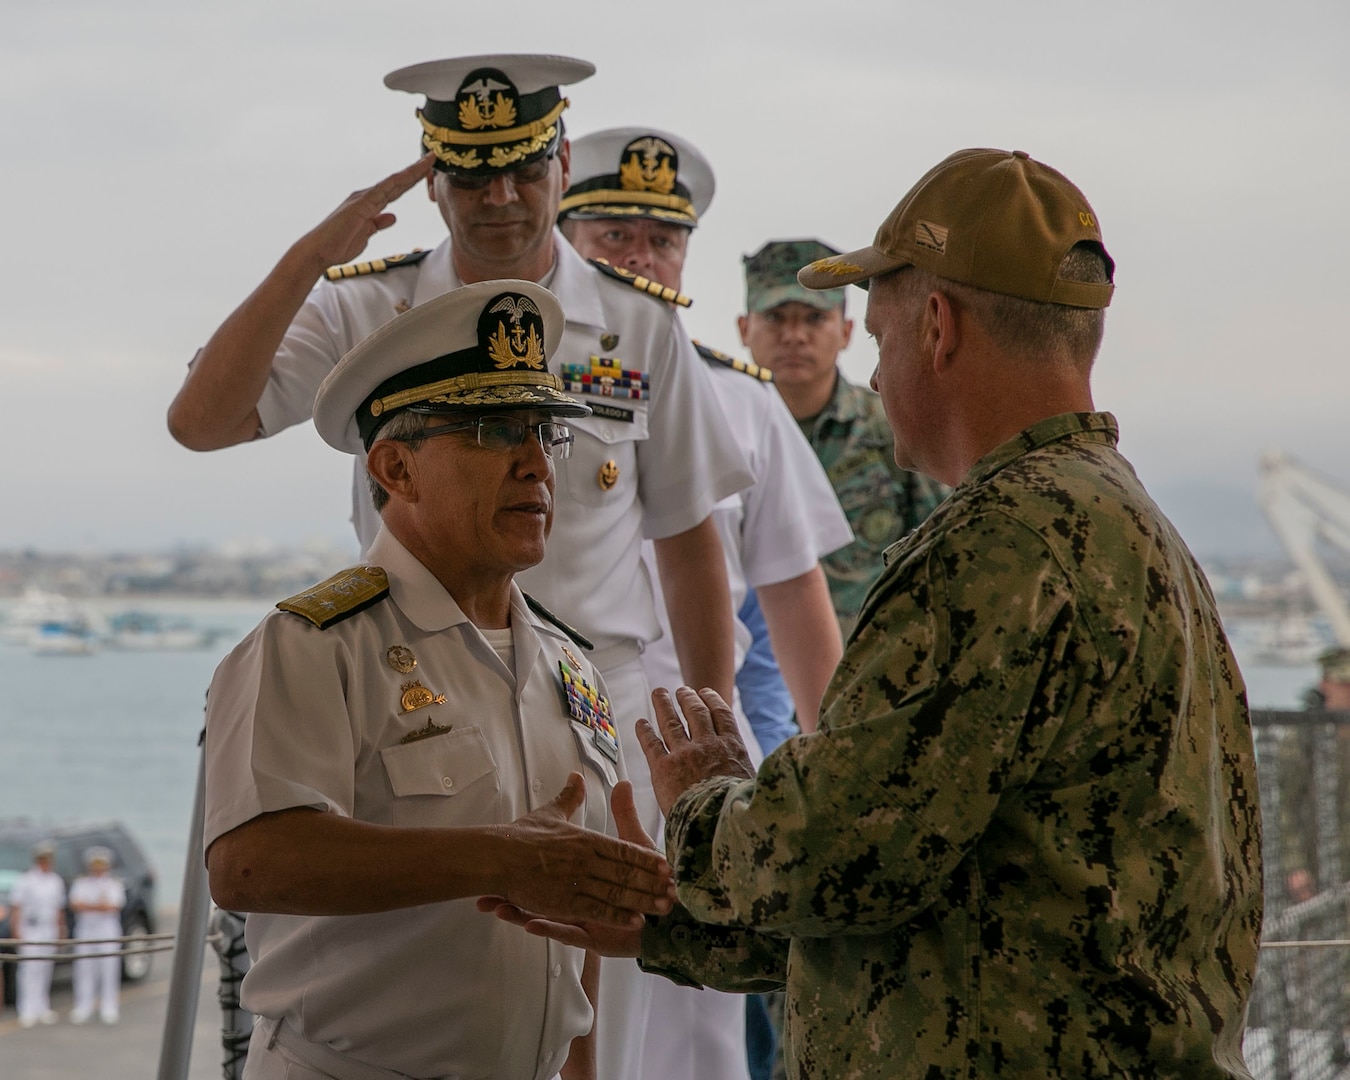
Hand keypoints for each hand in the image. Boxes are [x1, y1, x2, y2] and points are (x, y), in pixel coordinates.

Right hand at [294, 155, 434, 271]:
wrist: (319, 251)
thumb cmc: (338, 244)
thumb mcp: (366, 235)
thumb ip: (378, 224)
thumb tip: (392, 216)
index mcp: (370, 204)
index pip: (396, 189)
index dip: (413, 179)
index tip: (428, 170)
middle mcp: (367, 197)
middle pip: (397, 182)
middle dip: (416, 170)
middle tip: (433, 157)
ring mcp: (363, 199)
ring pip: (392, 183)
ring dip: (410, 173)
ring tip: (427, 162)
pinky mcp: (360, 205)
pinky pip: (381, 191)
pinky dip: (395, 183)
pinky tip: (407, 176)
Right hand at [487, 774, 673, 929]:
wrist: (496, 856)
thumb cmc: (523, 836)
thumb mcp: (550, 813)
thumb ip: (568, 798)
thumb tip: (576, 776)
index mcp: (586, 840)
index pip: (624, 850)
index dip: (646, 858)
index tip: (667, 863)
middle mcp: (586, 861)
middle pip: (626, 874)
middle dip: (652, 883)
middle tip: (676, 891)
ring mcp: (576, 883)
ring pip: (617, 894)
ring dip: (642, 901)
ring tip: (664, 907)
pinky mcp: (563, 903)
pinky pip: (596, 911)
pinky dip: (617, 916)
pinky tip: (634, 921)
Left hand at [637, 687, 755, 815]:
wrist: (720, 825)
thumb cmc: (740, 813)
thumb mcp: (755, 785)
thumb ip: (749, 774)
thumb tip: (758, 777)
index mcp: (733, 748)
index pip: (722, 715)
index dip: (712, 701)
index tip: (706, 693)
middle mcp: (708, 745)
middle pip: (696, 712)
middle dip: (688, 698)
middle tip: (682, 690)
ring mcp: (685, 754)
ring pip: (672, 722)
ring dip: (664, 705)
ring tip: (659, 694)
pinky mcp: (664, 768)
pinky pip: (651, 744)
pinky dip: (645, 731)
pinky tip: (640, 723)